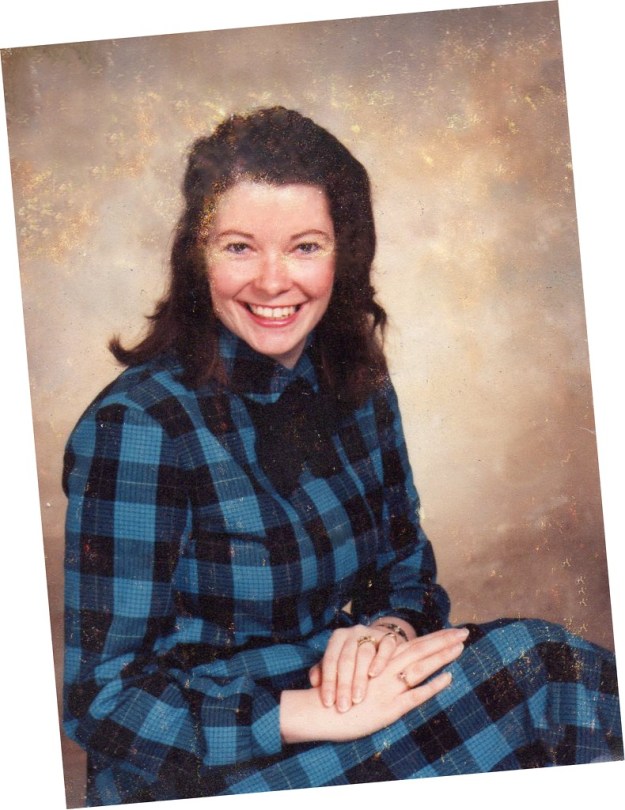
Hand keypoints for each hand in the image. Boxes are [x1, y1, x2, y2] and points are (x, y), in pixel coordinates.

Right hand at [282, 627, 468, 743]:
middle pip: (420, 650)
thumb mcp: (354, 674)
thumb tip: (384, 663)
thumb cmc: (335, 693)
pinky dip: (432, 686)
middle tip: (464, 632)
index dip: (433, 637)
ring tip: (460, 647)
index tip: (452, 630)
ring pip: (420, 666)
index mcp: (379, 661)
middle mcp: (386, 670)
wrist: (321, 711)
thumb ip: (371, 667)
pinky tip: (448, 678)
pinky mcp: (390, 707)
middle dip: (443, 641)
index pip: (412, 644)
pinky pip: (415, 694)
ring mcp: (390, 687)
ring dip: (441, 657)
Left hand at [308, 619, 412, 711]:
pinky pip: (385, 647)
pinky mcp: (388, 638)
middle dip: (344, 685)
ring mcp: (371, 634)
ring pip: (364, 654)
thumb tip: (314, 683)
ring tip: (357, 698)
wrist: (380, 642)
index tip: (328, 703)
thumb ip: (323, 671)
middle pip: (346, 659)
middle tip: (343, 707)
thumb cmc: (354, 658)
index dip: (328, 682)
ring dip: (360, 678)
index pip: (330, 660)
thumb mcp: (337, 662)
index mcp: (337, 638)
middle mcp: (353, 633)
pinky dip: (380, 661)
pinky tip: (374, 675)